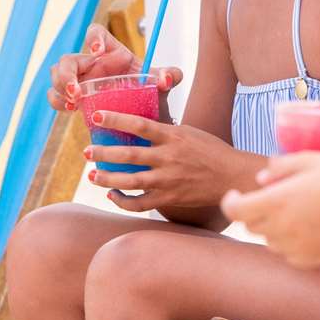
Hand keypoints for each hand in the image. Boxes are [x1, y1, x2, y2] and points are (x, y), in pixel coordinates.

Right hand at [47, 23, 183, 111]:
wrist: (144, 115)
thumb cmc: (150, 92)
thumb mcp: (162, 84)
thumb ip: (169, 76)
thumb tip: (168, 78)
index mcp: (111, 51)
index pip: (96, 33)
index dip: (93, 37)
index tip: (96, 50)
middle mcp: (92, 63)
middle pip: (68, 59)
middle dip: (66, 74)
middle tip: (76, 91)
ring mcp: (80, 80)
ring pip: (57, 75)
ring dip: (60, 88)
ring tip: (74, 102)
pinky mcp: (74, 97)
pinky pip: (56, 95)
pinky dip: (58, 101)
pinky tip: (71, 109)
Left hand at [84, 111, 244, 211]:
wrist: (232, 176)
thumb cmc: (210, 151)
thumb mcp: (189, 132)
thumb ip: (164, 131)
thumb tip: (138, 126)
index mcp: (173, 136)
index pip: (139, 124)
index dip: (116, 119)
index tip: (96, 115)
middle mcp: (169, 157)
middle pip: (129, 155)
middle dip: (103, 153)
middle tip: (86, 151)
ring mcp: (168, 179)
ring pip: (130, 181)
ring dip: (107, 179)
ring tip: (92, 175)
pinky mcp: (169, 197)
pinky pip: (140, 203)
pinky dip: (123, 201)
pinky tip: (112, 195)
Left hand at [222, 152, 319, 267]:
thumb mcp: (311, 159)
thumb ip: (280, 167)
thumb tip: (262, 179)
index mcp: (277, 201)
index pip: (236, 210)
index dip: (231, 202)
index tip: (236, 194)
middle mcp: (283, 228)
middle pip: (252, 225)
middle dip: (255, 210)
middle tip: (274, 196)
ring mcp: (298, 247)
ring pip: (270, 241)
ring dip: (274, 227)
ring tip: (298, 209)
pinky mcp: (313, 259)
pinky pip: (290, 253)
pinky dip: (291, 242)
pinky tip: (310, 226)